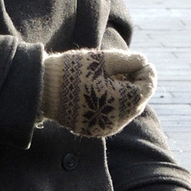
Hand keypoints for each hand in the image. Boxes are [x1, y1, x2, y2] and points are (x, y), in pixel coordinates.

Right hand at [40, 49, 155, 137]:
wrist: (43, 90)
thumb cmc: (73, 71)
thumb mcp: (102, 59)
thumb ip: (128, 61)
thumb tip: (143, 62)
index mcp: (124, 101)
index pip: (147, 87)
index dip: (148, 73)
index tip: (142, 62)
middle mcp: (118, 119)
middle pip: (138, 101)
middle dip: (137, 84)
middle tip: (130, 68)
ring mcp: (106, 127)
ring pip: (126, 111)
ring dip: (126, 96)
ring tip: (115, 79)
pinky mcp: (94, 130)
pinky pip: (112, 118)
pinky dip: (114, 106)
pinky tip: (103, 92)